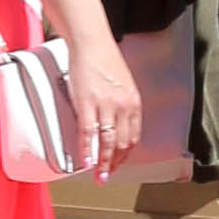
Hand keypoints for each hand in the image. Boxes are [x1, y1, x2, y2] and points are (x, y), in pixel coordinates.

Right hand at [63, 33, 143, 174]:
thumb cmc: (103, 59)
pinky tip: (85, 162)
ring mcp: (106, 106)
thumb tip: (114, 120)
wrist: (92, 43)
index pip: (133, 137)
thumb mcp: (121, 84)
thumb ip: (120, 104)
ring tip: (98, 176)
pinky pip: (88, 133)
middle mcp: (124, 107)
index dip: (124, 154)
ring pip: (107, 143)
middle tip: (106, 176)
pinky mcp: (87, 103)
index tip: (117, 164)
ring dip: (103, 163)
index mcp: (133, 103)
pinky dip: (87, 151)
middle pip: (121, 143)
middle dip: (114, 164)